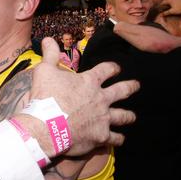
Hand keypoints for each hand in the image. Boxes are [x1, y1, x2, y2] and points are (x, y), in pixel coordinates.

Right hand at [26, 38, 138, 156]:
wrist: (46, 126)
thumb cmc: (45, 97)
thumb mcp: (44, 71)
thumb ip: (50, 55)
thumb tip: (48, 39)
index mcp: (89, 81)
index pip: (107, 69)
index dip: (112, 67)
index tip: (116, 68)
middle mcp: (101, 98)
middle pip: (122, 90)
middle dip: (131, 87)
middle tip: (136, 85)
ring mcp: (103, 118)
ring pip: (123, 116)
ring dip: (128, 115)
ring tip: (132, 116)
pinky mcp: (101, 136)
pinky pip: (115, 138)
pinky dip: (118, 139)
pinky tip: (119, 139)